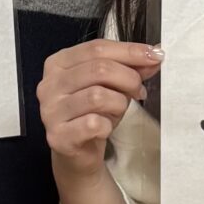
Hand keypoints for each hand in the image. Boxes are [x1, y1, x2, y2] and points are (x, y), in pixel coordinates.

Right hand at [37, 39, 162, 180]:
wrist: (78, 155)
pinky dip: (107, 125)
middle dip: (128, 78)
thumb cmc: (93, 114)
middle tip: (139, 91)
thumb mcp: (113, 85)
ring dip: (119, 103)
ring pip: (97, 96)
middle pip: (98, 68)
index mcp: (58, 63)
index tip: (155, 55)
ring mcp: (51, 111)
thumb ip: (131, 67)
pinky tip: (106, 127)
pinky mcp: (58, 136)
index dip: (129, 50)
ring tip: (120, 109)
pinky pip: (93, 124)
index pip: (96, 48)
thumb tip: (155, 54)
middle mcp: (49, 84)